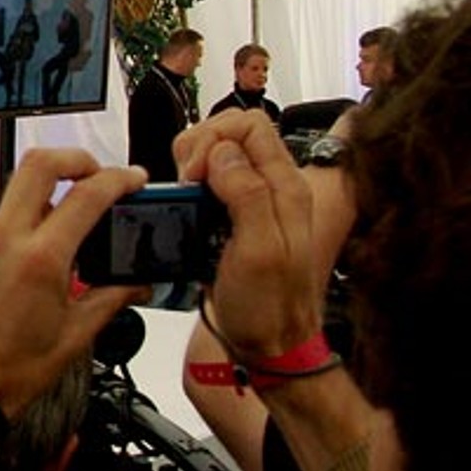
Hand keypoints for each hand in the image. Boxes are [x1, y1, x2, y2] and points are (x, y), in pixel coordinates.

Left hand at [0, 150, 144, 416]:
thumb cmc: (2, 374)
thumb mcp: (74, 338)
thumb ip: (111, 300)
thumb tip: (135, 283)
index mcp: (38, 261)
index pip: (87, 194)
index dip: (120, 179)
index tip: (134, 180)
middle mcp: (4, 242)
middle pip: (40, 164)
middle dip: (77, 159)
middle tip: (100, 174)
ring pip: (18, 188)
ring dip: (52, 187)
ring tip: (79, 214)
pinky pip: (5, 217)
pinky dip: (32, 216)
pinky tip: (51, 245)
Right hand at [173, 111, 324, 357]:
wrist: (270, 345)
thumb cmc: (269, 308)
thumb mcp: (259, 251)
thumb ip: (246, 195)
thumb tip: (223, 154)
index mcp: (285, 188)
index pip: (250, 125)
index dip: (215, 139)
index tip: (197, 175)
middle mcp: (271, 188)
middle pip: (231, 132)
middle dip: (199, 147)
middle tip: (189, 184)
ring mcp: (252, 202)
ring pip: (217, 155)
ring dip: (192, 166)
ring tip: (185, 196)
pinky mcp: (233, 218)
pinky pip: (209, 184)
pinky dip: (189, 189)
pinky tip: (186, 210)